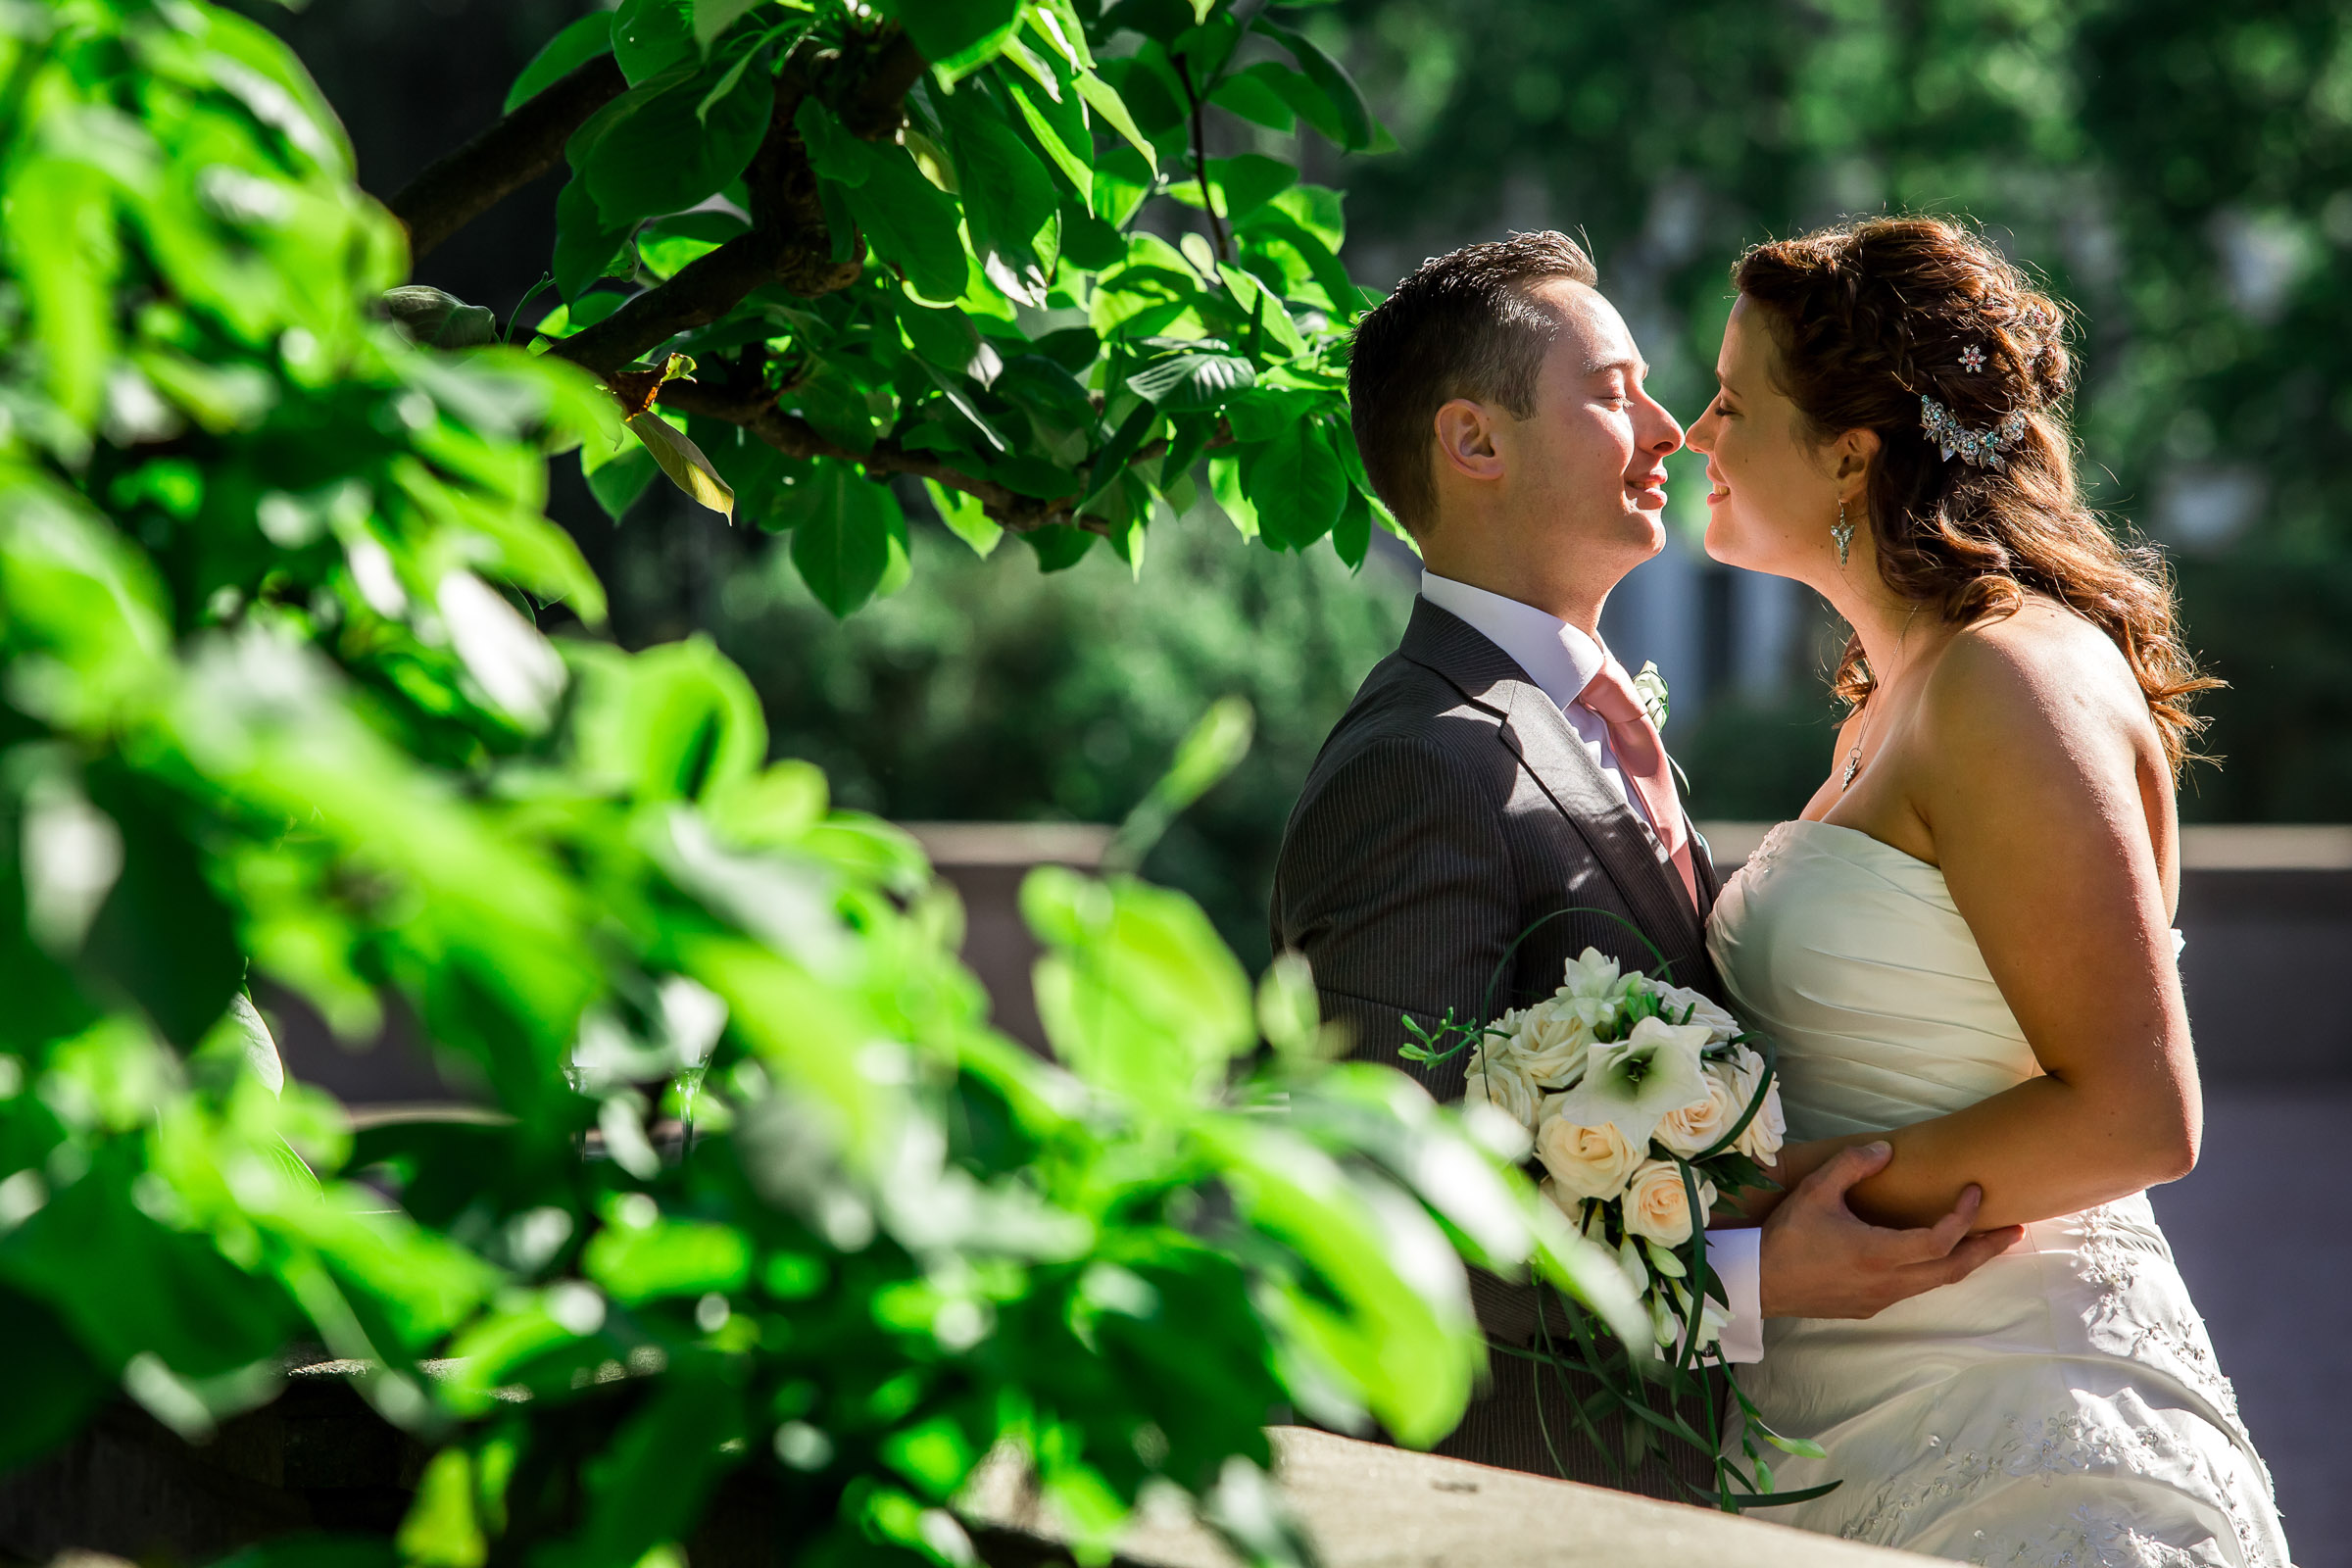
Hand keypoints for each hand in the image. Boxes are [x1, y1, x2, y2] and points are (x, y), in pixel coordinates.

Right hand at [1758, 1141, 2023, 1318]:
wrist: (1757, 1283)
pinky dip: (1936, 1271)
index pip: (1941, 1237)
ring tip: (1985, 1243)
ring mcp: (1881, 1299)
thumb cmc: (1786, 1236)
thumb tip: (1886, 1148)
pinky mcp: (1869, 1306)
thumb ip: (1852, 1165)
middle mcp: (1890, 1282)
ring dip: (1965, 1261)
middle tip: (2015, 1229)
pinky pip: (1915, 1288)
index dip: (1965, 1215)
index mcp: (1881, 1253)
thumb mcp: (1815, 1190)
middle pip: (1955, 1268)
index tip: (1976, 1190)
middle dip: (1988, 1248)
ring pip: (1937, 1282)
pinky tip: (1933, 1257)